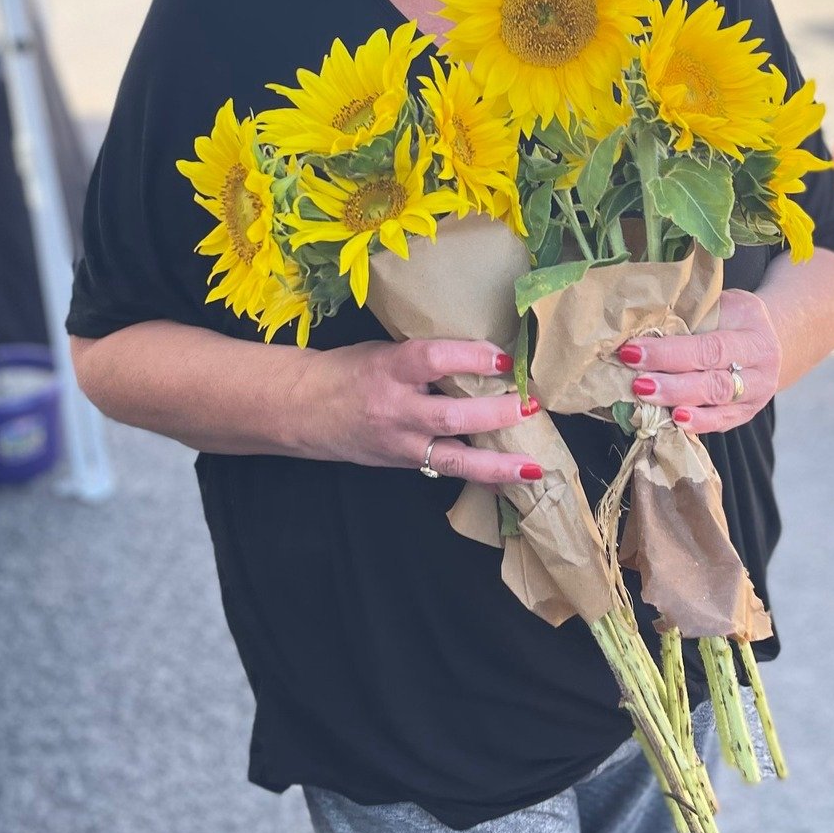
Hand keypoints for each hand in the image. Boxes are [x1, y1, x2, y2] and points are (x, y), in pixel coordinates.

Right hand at [299, 338, 543, 483]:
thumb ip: (427, 358)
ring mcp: (399, 442)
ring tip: (533, 465)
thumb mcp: (383, 352)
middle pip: (450, 416)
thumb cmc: (348, 371)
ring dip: (497, 463)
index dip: (471, 357)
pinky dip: (481, 476)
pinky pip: (447, 470)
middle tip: (530, 406)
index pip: (433, 359)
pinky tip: (511, 480)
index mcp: (389, 368)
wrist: (301, 408)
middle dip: (495, 413)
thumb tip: (485, 358)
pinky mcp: (403, 463)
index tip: (504, 357)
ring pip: (453, 458)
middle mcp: (394, 408)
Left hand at [616, 289, 781, 435]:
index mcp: (754, 335)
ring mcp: (756, 396)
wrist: (768, 337)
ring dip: (679, 403)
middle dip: (672, 385)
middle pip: (715, 383)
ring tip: (647, 400)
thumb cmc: (733, 317)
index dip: (670, 353)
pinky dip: (696, 423)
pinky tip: (673, 421)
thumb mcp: (719, 305)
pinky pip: (720, 423)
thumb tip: (643, 327)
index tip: (634, 351)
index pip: (710, 348)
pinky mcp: (745, 414)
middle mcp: (761, 369)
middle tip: (638, 383)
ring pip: (718, 406)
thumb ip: (689, 317)